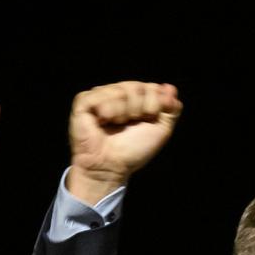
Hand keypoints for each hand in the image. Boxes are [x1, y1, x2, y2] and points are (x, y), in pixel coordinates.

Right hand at [65, 81, 181, 204]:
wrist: (111, 167)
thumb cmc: (133, 151)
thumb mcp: (160, 130)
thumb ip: (171, 109)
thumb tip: (171, 88)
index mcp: (135, 99)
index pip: (151, 87)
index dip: (155, 104)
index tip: (149, 120)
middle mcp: (117, 94)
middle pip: (137, 87)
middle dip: (140, 109)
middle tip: (129, 124)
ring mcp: (100, 96)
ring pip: (121, 90)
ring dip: (123, 112)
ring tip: (115, 125)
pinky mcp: (83, 102)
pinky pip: (102, 94)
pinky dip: (108, 110)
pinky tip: (103, 122)